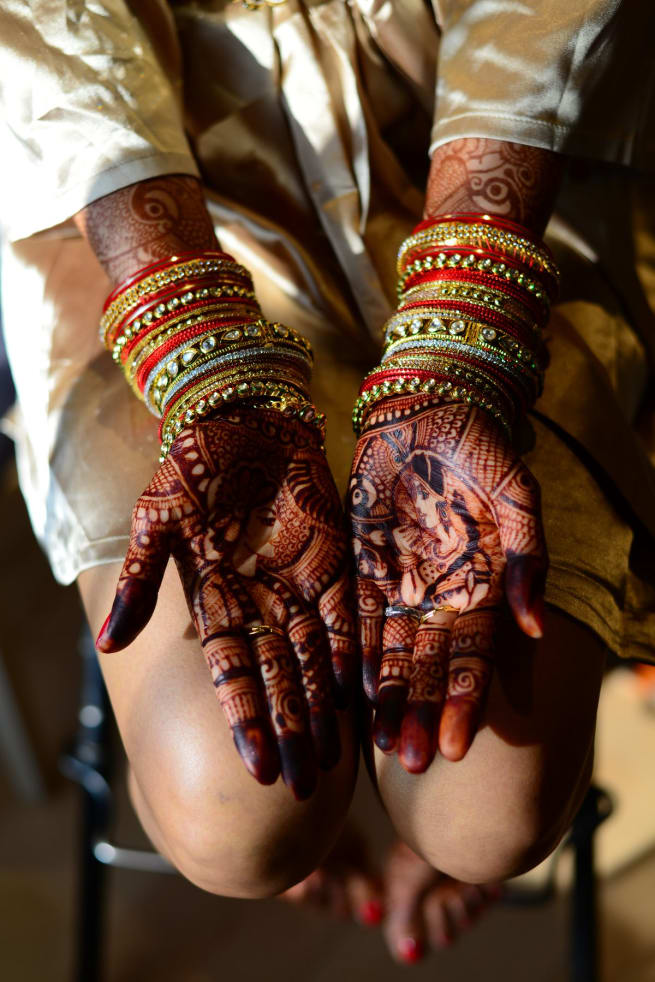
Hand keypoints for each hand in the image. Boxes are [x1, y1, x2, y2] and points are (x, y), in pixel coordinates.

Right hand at [96, 409, 355, 799]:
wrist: (243, 419)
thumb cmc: (192, 466)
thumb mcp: (157, 520)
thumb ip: (138, 582)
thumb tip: (108, 646)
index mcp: (216, 602)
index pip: (232, 675)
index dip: (246, 722)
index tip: (258, 771)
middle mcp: (261, 604)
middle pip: (279, 679)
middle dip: (292, 731)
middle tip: (305, 787)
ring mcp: (299, 586)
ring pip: (316, 658)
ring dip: (325, 707)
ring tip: (335, 760)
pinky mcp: (334, 561)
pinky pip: (348, 613)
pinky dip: (356, 650)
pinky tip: (364, 692)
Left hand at [349, 396, 546, 769]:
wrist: (430, 407)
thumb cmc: (483, 449)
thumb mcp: (518, 497)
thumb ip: (528, 559)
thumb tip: (536, 628)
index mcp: (482, 584)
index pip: (473, 656)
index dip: (463, 701)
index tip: (455, 747)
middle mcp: (440, 593)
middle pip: (429, 665)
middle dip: (421, 713)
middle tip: (410, 762)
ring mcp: (399, 580)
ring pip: (390, 651)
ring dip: (387, 695)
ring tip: (379, 743)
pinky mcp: (362, 561)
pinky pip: (353, 614)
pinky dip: (351, 650)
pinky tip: (347, 688)